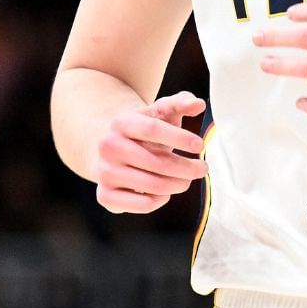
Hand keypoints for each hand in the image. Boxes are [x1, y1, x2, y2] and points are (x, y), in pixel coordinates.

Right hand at [95, 91, 206, 213]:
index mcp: (121, 122)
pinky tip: (165, 191)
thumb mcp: (161, 111)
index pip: (152, 129)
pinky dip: (160, 200)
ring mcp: (104, 172)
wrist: (113, 149)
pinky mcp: (105, 195)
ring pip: (152, 185)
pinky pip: (142, 204)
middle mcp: (108, 147)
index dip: (179, 138)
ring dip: (178, 184)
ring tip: (186, 179)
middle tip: (202, 168)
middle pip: (156, 162)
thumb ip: (181, 103)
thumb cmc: (146, 129)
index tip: (200, 145)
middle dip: (187, 168)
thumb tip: (198, 105)